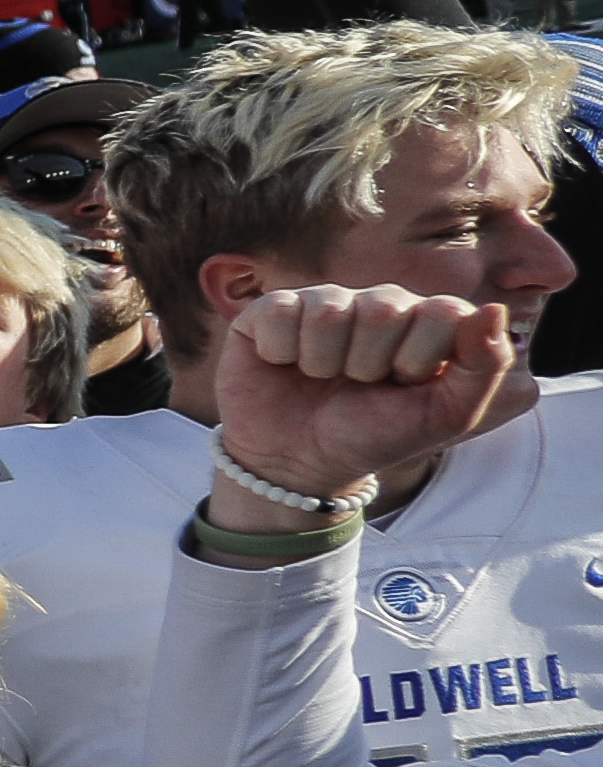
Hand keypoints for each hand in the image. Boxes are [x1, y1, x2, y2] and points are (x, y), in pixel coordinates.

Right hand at [210, 285, 519, 506]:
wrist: (298, 464)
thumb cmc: (373, 436)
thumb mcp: (444, 415)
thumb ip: (485, 366)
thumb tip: (495, 309)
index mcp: (426, 320)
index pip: (444, 312)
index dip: (420, 360)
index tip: (404, 387)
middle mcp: (378, 302)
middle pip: (384, 310)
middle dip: (368, 365)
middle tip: (358, 387)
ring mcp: (324, 302)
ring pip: (329, 313)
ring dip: (323, 362)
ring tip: (321, 379)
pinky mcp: (272, 310)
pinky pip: (280, 314)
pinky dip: (281, 352)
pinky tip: (285, 365)